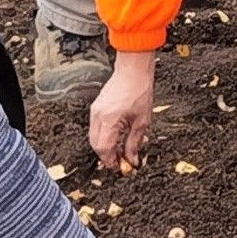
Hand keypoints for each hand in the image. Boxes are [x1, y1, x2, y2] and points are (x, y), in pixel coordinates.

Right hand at [90, 48, 159, 171]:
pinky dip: (103, 136)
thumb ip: (134, 143)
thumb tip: (132, 160)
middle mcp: (98, 116)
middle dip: (106, 156)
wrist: (133, 71)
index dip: (111, 161)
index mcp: (109, 120)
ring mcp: (95, 111)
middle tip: (120, 162)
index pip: (104, 149)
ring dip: (105, 147)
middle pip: (96, 145)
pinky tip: (116, 138)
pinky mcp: (96, 107)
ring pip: (94, 137)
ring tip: (120, 151)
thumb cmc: (140, 92)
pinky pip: (96, 128)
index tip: (120, 167)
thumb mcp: (142, 121)